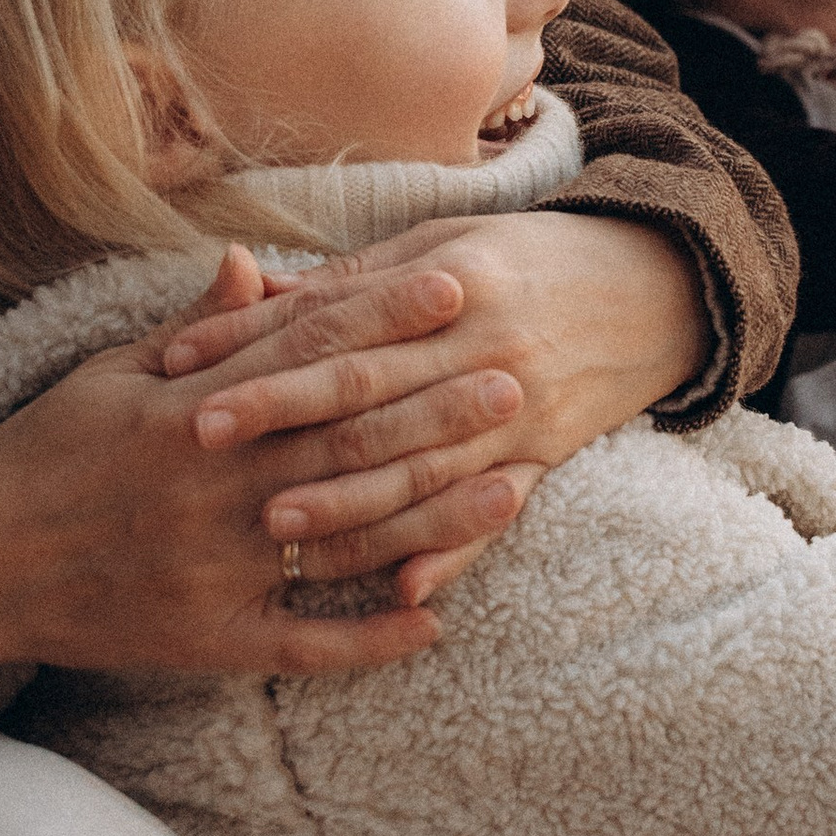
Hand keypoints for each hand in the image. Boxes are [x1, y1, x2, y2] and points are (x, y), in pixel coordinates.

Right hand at [0, 247, 526, 681]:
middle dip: (437, 408)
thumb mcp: (108, 373)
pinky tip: (437, 619)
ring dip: (436, 513)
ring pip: (345, 537)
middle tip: (517, 379)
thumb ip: (193, 329)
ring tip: (514, 483)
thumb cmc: (42, 452)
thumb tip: (255, 262)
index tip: (454, 288)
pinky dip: (370, 634)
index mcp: (188, 409)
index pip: (308, 352)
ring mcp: (214, 567)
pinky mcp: (207, 637)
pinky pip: (303, 642)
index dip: (385, 317)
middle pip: (347, 439)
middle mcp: (210, 484)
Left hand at [162, 210, 708, 606]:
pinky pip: (489, 517)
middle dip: (282, 418)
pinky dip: (446, 552)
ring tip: (275, 524)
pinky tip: (400, 589)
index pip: (339, 320)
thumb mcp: (438, 246)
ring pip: (422, 468)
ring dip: (348, 501)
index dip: (259, 344)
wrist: (651, 291)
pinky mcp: (545, 462)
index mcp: (453, 284)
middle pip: (369, 392)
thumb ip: (346, 282)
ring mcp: (522, 413)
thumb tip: (246, 286)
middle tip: (201, 440)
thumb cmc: (521, 260)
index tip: (184, 364)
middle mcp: (487, 350)